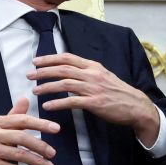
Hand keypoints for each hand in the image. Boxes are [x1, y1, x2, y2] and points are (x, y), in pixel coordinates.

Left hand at [29, 52, 162, 146]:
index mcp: (93, 66)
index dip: (50, 58)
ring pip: (65, 84)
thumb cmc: (119, 92)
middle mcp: (92, 75)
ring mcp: (94, 89)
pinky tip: (48, 106)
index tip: (36, 61)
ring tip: (35, 91)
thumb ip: (88, 72)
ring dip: (47, 87)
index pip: (68, 58)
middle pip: (63, 69)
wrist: (136, 106)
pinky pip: (72, 102)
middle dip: (43, 71)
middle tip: (29, 75)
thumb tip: (70, 71)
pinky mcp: (95, 103)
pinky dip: (58, 104)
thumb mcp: (104, 76)